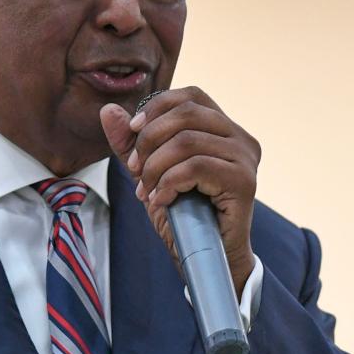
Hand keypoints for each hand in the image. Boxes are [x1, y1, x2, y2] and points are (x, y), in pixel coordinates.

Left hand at [100, 88, 260, 291]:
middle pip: (186, 114)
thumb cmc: (184, 215)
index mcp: (224, 129)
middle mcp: (241, 138)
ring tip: (148, 191)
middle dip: (149, 140)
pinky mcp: (244, 182)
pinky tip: (162, 201)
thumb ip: (130, 143)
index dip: (157, 107)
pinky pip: (196, 167)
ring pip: (187, 141)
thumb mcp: (149, 173)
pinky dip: (169, 183)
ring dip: (156, 167)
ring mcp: (246, 159)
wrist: (207, 258)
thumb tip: (108, 111)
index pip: (191, 96)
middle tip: (135, 170)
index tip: (133, 130)